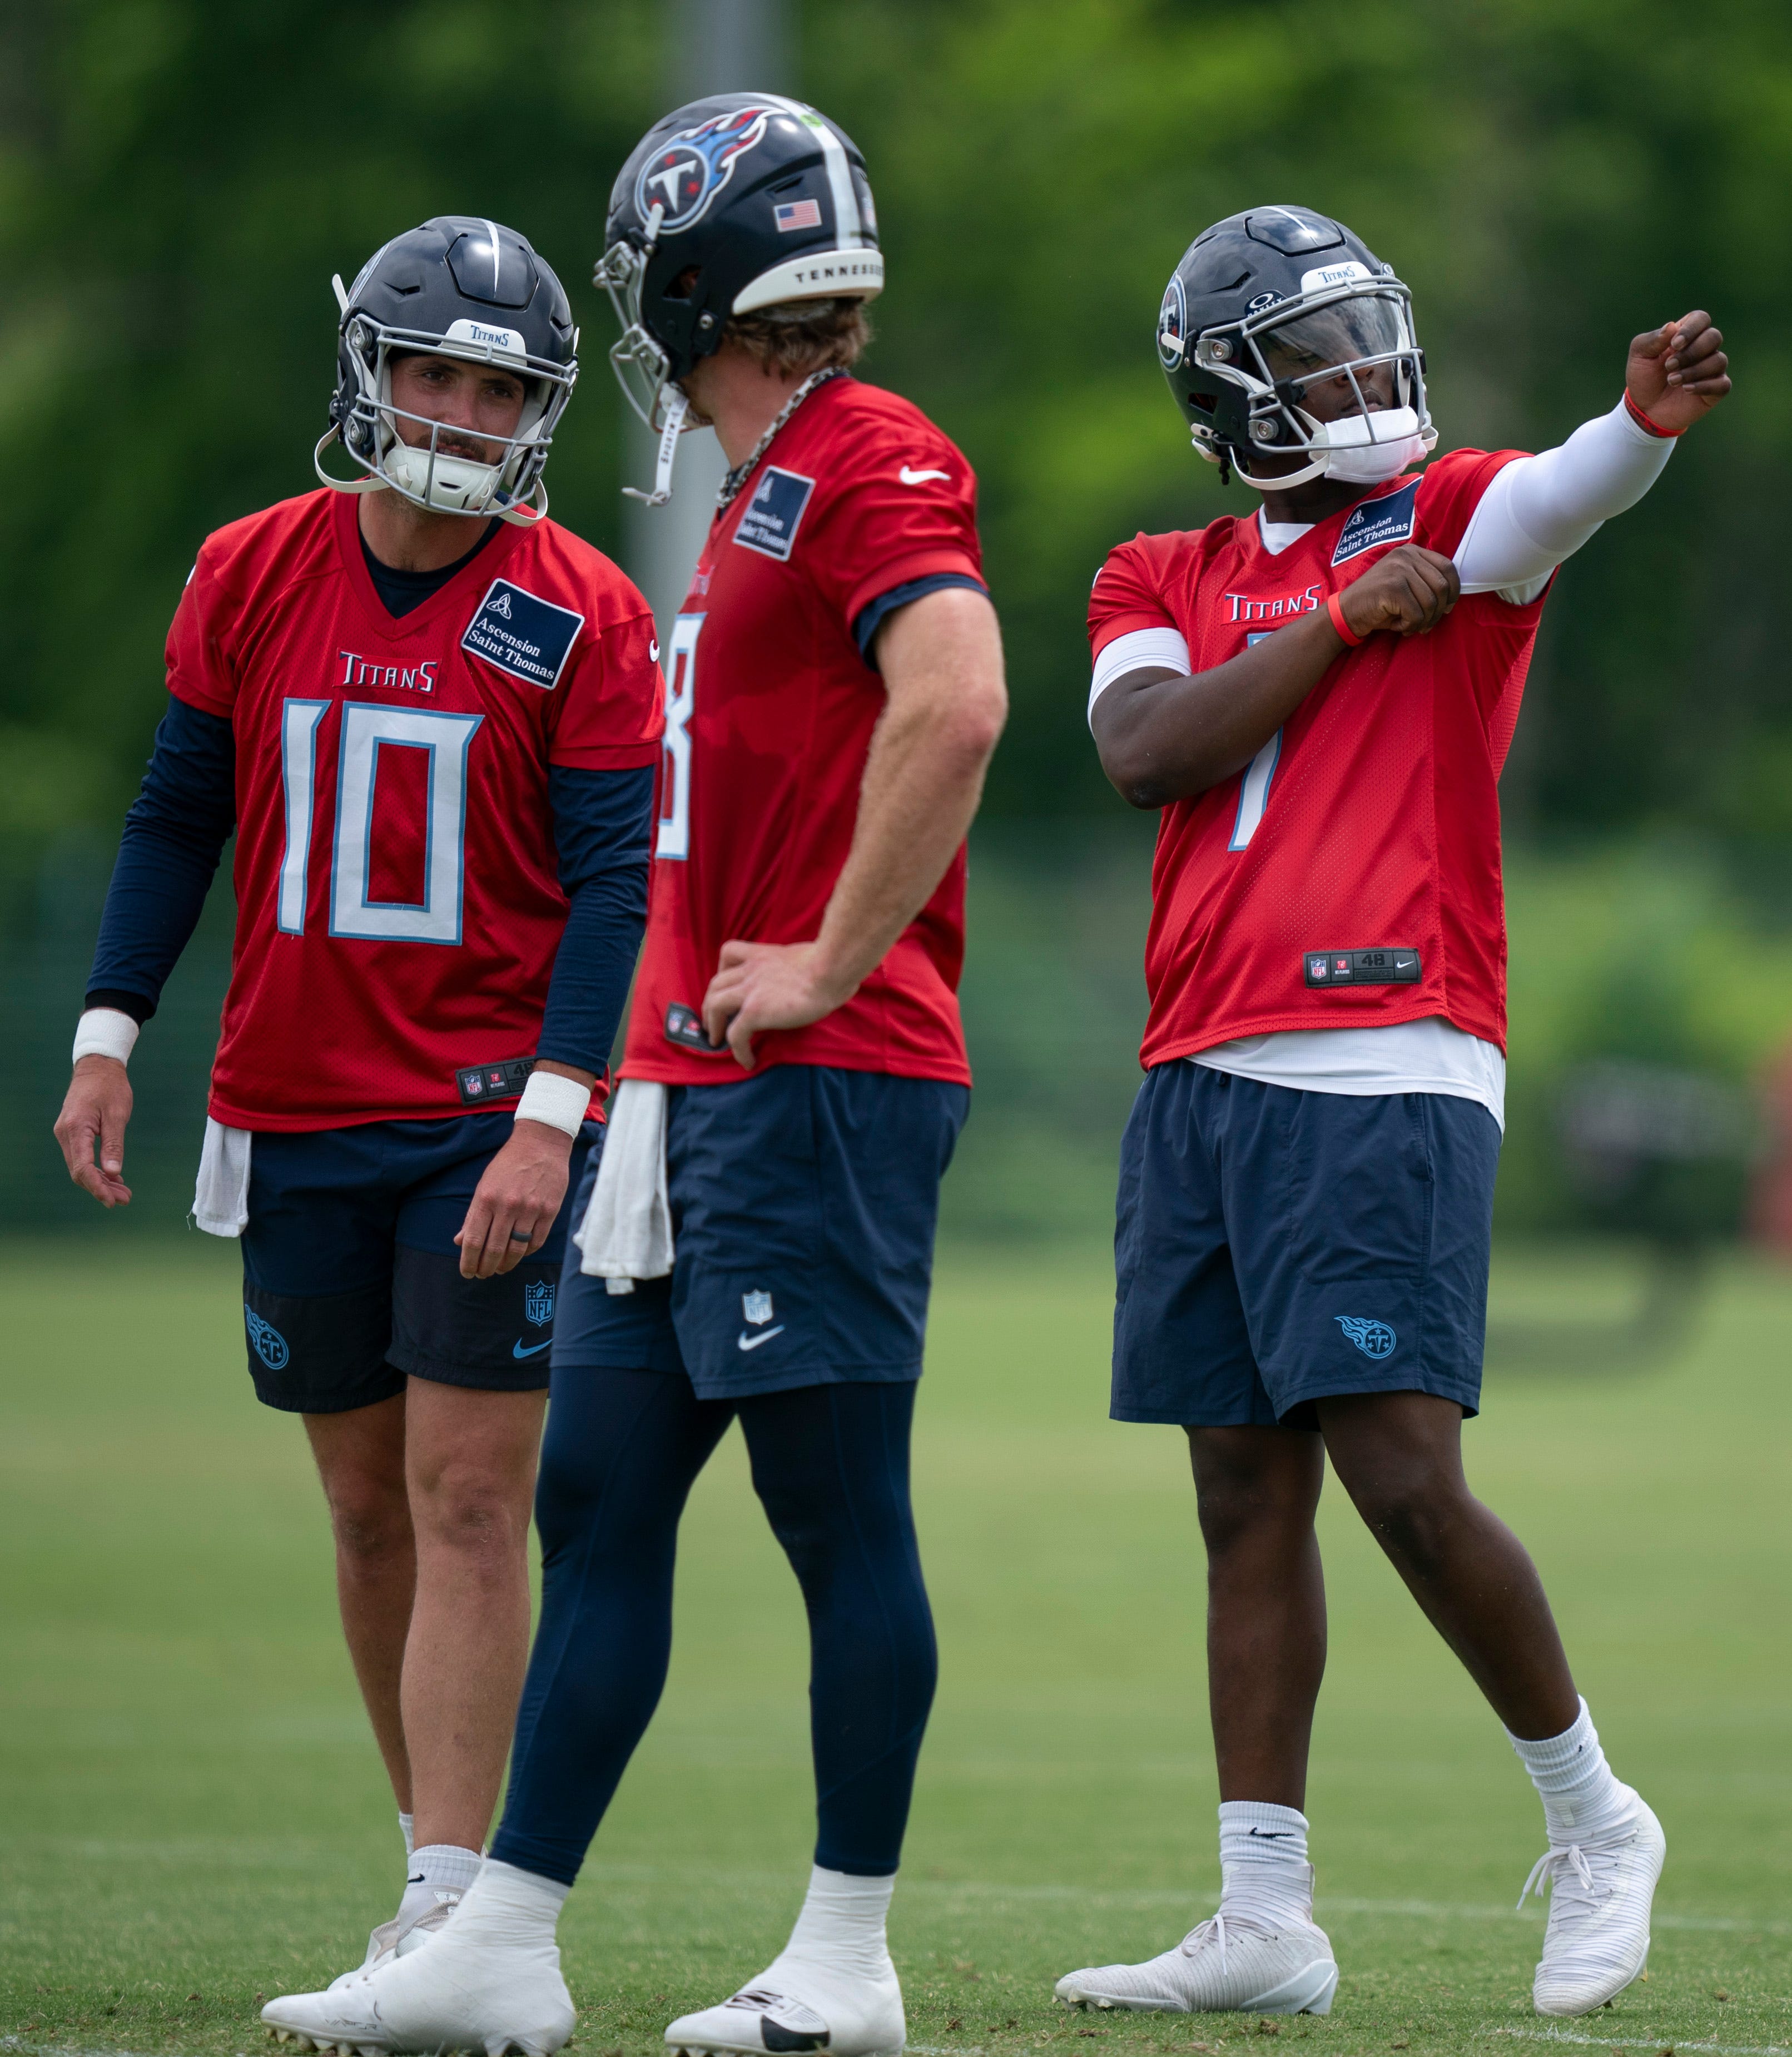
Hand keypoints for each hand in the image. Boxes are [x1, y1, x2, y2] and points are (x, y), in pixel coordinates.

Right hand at [54, 1055, 133, 1206]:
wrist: (97, 1067)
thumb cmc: (110, 1087)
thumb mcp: (117, 1115)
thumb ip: (114, 1145)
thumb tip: (113, 1173)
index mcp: (76, 1129)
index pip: (82, 1168)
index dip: (97, 1187)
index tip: (113, 1201)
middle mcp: (65, 1134)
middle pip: (79, 1171)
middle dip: (101, 1188)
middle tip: (125, 1199)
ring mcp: (66, 1134)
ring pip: (80, 1166)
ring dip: (100, 1181)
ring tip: (123, 1193)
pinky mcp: (72, 1133)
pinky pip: (82, 1157)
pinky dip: (97, 1169)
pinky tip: (113, 1178)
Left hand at [454, 1121, 572, 1278]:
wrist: (541, 1144)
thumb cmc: (508, 1164)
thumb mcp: (484, 1185)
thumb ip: (473, 1215)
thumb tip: (460, 1242)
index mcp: (486, 1198)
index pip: (473, 1240)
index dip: (468, 1261)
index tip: (467, 1272)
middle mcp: (507, 1206)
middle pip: (494, 1250)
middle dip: (485, 1267)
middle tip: (482, 1274)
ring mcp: (530, 1209)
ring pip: (516, 1250)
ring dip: (505, 1265)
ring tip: (500, 1269)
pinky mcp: (550, 1211)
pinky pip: (536, 1242)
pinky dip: (526, 1253)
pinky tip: (519, 1255)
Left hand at [701, 939, 857, 1069]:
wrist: (831, 970)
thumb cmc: (830, 964)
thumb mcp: (804, 956)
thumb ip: (795, 965)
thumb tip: (808, 978)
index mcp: (762, 954)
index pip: (729, 953)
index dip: (722, 970)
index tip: (727, 985)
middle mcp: (751, 970)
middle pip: (716, 984)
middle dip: (710, 1004)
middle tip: (713, 1021)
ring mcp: (750, 990)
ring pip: (715, 1005)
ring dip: (713, 1025)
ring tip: (717, 1041)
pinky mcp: (755, 1011)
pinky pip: (735, 1034)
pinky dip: (737, 1050)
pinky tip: (747, 1061)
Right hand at [1336, 544, 1460, 640]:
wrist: (1346, 612)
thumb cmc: (1378, 603)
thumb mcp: (1404, 584)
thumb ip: (1425, 582)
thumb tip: (1451, 599)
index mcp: (1411, 551)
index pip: (1447, 567)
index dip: (1454, 590)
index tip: (1447, 607)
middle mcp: (1406, 556)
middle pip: (1442, 586)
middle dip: (1438, 611)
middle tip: (1426, 625)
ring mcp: (1398, 570)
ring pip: (1431, 602)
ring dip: (1423, 622)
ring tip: (1410, 627)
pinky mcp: (1392, 588)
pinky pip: (1416, 614)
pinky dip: (1410, 626)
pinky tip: (1398, 627)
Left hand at [1627, 310, 1729, 432]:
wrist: (1643, 409)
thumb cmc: (1643, 378)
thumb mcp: (1639, 356)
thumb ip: (1652, 339)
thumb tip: (1671, 326)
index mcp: (1687, 334)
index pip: (1701, 318)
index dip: (1691, 329)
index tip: (1674, 345)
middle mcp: (1704, 348)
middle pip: (1713, 337)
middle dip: (1690, 352)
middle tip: (1669, 366)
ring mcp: (1712, 368)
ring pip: (1719, 360)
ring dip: (1693, 371)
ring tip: (1672, 380)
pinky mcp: (1716, 389)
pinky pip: (1722, 384)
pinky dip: (1704, 386)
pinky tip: (1686, 389)